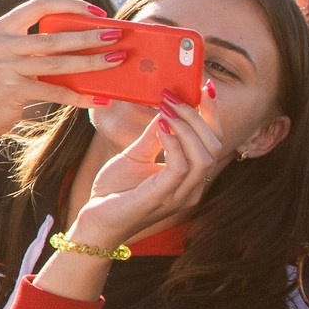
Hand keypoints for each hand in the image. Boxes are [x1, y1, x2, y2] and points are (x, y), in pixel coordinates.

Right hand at [0, 0, 126, 166]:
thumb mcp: (9, 56)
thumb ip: (35, 45)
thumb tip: (85, 40)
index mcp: (0, 28)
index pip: (39, 6)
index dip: (71, 5)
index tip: (97, 14)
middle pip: (54, 37)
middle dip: (90, 36)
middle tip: (117, 36)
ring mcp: (4, 68)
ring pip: (58, 64)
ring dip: (92, 62)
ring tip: (116, 60)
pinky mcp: (12, 91)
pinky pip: (54, 92)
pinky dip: (79, 96)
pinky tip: (99, 99)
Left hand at [67, 94, 222, 251]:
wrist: (95, 221)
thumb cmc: (115, 191)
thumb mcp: (136, 155)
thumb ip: (154, 135)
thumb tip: (166, 107)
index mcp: (190, 177)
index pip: (213, 142)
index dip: (211, 115)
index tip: (204, 88)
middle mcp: (192, 188)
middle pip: (213, 146)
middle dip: (198, 117)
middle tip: (175, 97)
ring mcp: (180, 196)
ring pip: (203, 157)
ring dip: (187, 128)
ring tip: (168, 109)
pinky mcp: (162, 199)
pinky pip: (180, 168)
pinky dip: (174, 144)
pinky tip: (161, 128)